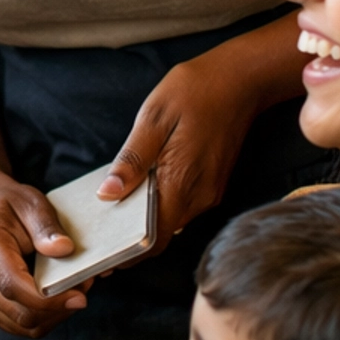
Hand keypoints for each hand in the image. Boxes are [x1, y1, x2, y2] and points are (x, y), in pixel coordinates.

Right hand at [0, 177, 93, 339]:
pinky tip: (58, 298)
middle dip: (59, 309)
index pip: (13, 286)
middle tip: (85, 287)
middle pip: (20, 314)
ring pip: (23, 327)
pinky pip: (20, 327)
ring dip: (55, 316)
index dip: (48, 300)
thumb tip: (64, 250)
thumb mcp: (31, 203)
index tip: (79, 296)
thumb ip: (46, 226)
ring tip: (74, 292)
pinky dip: (45, 318)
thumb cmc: (9, 207)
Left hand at [95, 29, 292, 244]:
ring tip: (112, 212)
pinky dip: (159, 205)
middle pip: (160, 235)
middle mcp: (199, 197)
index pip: (151, 239)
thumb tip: (108, 195)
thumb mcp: (153, 118)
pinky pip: (181, 205)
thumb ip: (132, 160)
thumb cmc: (194, 91)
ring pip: (171, 220)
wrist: (241, 79)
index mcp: (180, 182)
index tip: (101, 259)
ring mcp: (208, 192)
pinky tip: (140, 190)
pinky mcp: (213, 184)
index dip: (126, 254)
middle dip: (130, 241)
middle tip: (98, 236)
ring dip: (145, 222)